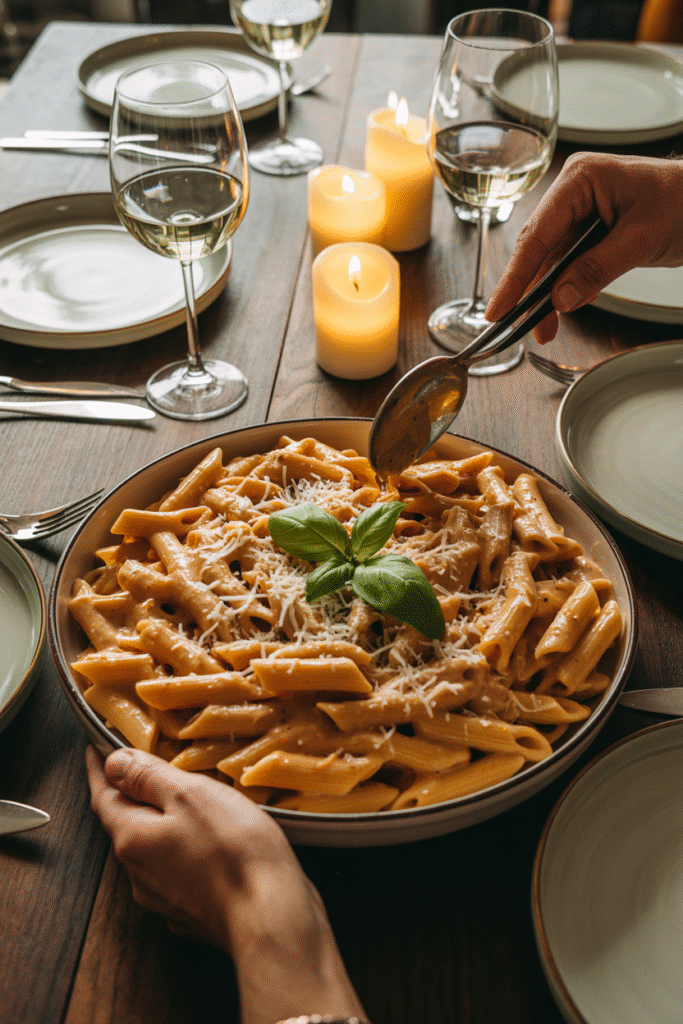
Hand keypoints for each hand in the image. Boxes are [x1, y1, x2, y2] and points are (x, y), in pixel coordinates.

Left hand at [86, 746, 366, 1023]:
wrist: (272, 918)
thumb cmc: (233, 850)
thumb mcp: (190, 796)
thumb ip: (148, 778)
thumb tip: (113, 764)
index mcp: (133, 839)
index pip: (104, 797)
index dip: (100, 769)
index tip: (95, 749)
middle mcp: (140, 873)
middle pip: (127, 824)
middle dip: (133, 795)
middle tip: (143, 766)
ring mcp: (165, 898)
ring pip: (154, 849)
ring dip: (161, 823)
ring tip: (183, 800)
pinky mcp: (192, 911)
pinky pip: (177, 870)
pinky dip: (184, 848)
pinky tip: (206, 840)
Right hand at [486, 152, 682, 341]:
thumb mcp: (641, 239)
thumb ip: (596, 269)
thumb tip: (560, 298)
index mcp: (580, 180)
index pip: (537, 234)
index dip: (515, 276)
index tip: (498, 309)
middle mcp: (574, 192)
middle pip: (538, 249)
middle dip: (529, 291)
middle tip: (520, 327)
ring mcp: (581, 211)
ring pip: (551, 261)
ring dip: (548, 295)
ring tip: (545, 329)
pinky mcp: (591, 229)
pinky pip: (569, 262)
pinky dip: (568, 287)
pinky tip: (567, 306)